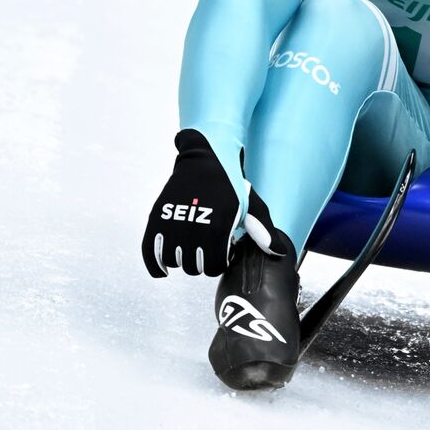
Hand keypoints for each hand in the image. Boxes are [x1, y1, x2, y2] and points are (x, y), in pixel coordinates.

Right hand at [141, 129, 288, 277]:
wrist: (204, 158)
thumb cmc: (230, 184)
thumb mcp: (251, 206)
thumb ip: (263, 231)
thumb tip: (279, 253)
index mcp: (217, 228)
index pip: (214, 267)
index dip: (219, 263)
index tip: (222, 252)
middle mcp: (193, 228)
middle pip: (194, 268)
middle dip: (201, 262)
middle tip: (207, 249)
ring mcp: (172, 223)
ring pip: (174, 262)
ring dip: (182, 260)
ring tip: (192, 248)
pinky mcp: (156, 218)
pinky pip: (150, 252)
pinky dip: (155, 266)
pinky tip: (162, 271)